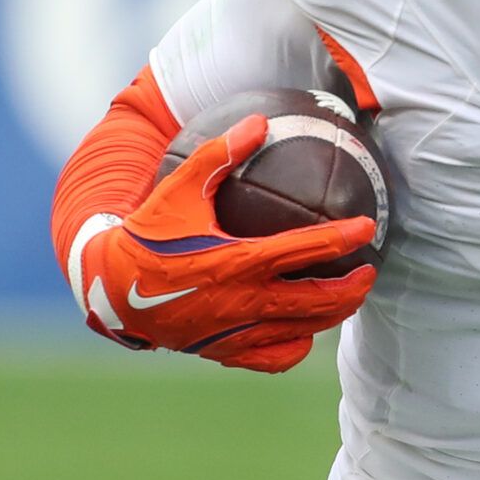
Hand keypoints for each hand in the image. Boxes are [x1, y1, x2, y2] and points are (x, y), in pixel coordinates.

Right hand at [66, 114, 377, 371]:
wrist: (108, 289)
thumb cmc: (146, 234)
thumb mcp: (177, 190)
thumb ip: (218, 155)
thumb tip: (257, 121)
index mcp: (237, 261)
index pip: (306, 250)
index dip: (344, 239)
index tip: (369, 227)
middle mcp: (242, 302)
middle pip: (318, 301)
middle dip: (354, 288)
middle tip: (371, 270)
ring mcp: (235, 332)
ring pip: (303, 330)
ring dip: (334, 315)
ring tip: (351, 298)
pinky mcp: (224, 352)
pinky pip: (273, 358)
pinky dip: (296, 346)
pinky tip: (305, 331)